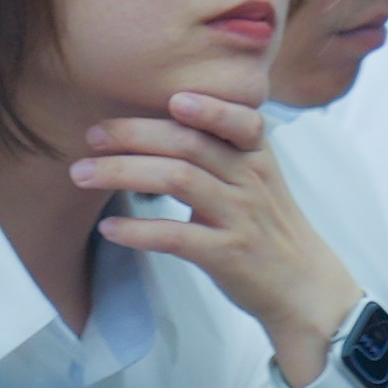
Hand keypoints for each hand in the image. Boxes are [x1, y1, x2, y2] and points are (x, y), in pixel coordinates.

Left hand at [74, 88, 356, 374]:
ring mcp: (240, 218)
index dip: (210, 108)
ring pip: (177, 180)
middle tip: (91, 137)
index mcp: (256, 157)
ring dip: (121, 173)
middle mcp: (250, 182)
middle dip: (133, 135)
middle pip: (188, 145)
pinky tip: (110, 228)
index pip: (242, 121)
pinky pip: (176, 236)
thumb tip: (148, 124)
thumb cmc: (267, 226)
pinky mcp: (228, 256)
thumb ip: (216, 150)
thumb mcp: (254, 180)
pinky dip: (138, 230)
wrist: (306, 289)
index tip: (172, 98)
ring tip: (81, 175)